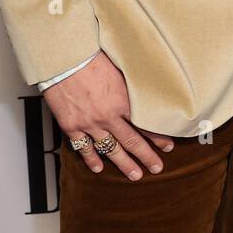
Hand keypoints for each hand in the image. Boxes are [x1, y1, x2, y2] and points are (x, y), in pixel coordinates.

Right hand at [44, 51, 174, 179]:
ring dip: (124, 164)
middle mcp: (108, 116)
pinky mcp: (72, 126)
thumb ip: (131, 85)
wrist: (63, 59)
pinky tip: (99, 168)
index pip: (146, 124)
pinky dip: (91, 159)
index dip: (158, 137)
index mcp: (123, 100)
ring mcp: (89, 124)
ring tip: (135, 175)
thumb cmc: (91, 57)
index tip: (168, 146)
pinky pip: (83, 148)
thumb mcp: (119, 68)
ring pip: (111, 149)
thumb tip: (146, 90)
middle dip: (147, 156)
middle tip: (157, 168)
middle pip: (132, 141)